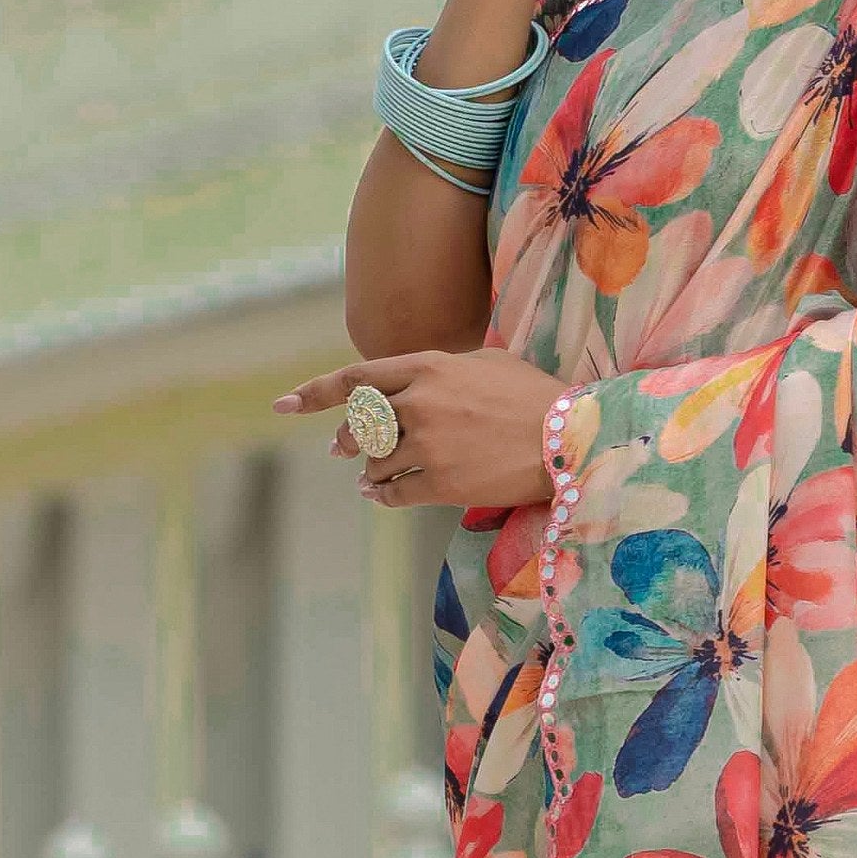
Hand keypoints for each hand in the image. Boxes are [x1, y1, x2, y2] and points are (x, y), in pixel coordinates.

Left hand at [274, 350, 561, 511]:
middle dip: (346, 439)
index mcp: (427, 367)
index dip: (314, 393)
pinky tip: (379, 494)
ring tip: (369, 475)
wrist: (571, 437)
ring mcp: (429, 445)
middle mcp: (420, 403)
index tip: (284, 405)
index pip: (355, 379)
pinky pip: (395, 493)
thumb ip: (441, 368)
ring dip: (370, 469)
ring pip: (376, 461)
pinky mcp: (442, 483)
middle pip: (362, 425)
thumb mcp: (486, 362)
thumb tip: (414, 380)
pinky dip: (382, 495)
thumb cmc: (535, 395)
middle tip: (340, 449)